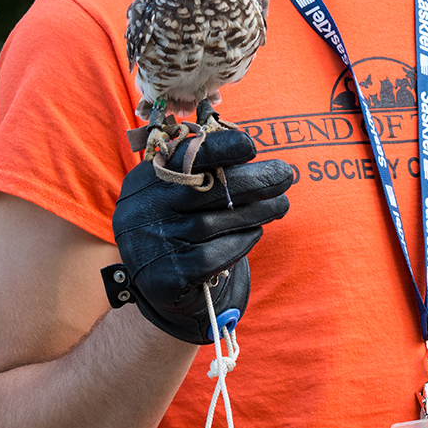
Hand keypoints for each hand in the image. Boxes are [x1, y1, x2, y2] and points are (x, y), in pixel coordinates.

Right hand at [102, 129, 290, 344]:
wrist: (158, 282)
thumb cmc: (178, 223)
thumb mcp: (178, 192)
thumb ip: (204, 172)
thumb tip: (251, 153)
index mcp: (145, 180)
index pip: (182, 158)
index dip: (218, 149)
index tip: (251, 145)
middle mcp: (141, 210)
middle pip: (203, 190)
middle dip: (251, 180)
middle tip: (285, 175)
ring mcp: (149, 246)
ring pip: (212, 223)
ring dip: (255, 212)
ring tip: (281, 204)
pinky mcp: (165, 278)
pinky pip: (212, 257)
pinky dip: (240, 242)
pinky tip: (255, 233)